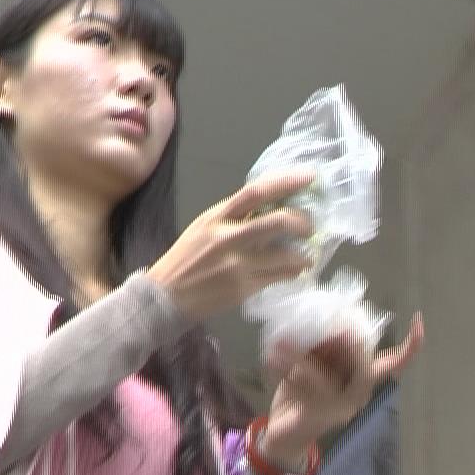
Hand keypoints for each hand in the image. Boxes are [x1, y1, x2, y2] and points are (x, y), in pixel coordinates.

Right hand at [149, 172, 314, 321]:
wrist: (164, 297)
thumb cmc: (184, 261)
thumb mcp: (202, 229)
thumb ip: (231, 218)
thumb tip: (267, 210)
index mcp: (216, 217)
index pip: (256, 192)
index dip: (286, 182)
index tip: (309, 177)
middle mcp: (227, 237)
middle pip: (276, 221)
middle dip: (301, 222)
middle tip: (310, 227)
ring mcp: (236, 264)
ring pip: (283, 254)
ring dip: (302, 255)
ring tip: (307, 257)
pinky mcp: (242, 288)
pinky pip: (277, 277)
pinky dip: (291, 273)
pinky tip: (296, 272)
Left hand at [262, 312, 424, 466]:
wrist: (283, 433)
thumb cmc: (300, 394)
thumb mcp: (313, 364)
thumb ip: (324, 346)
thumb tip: (331, 321)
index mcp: (361, 380)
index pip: (394, 363)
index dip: (410, 346)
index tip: (419, 322)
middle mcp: (359, 394)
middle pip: (358, 354)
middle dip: (330, 338)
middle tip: (304, 331)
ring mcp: (345, 406)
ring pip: (329, 369)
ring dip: (300, 356)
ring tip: (280, 350)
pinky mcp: (325, 415)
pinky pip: (311, 384)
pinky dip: (289, 370)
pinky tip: (275, 364)